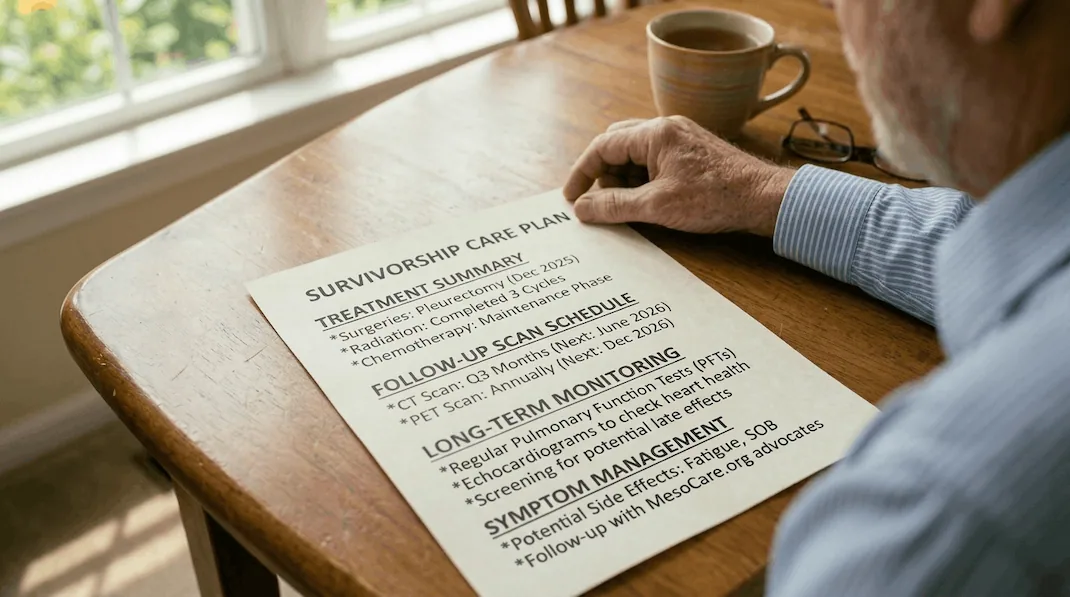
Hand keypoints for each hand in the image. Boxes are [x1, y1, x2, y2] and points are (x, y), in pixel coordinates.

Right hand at [563, 116, 795, 236]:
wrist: (763, 199)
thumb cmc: (716, 198)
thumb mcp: (657, 206)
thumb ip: (615, 206)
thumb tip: (582, 208)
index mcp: (655, 133)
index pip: (603, 145)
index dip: (582, 172)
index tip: (571, 196)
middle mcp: (666, 129)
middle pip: (617, 145)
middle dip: (602, 175)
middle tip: (595, 203)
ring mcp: (680, 140)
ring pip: (636, 155)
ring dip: (623, 181)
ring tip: (624, 209)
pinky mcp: (691, 154)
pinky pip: (654, 162)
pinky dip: (642, 181)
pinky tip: (645, 203)